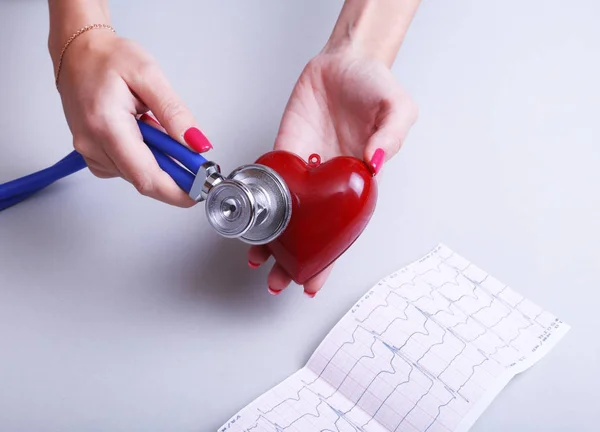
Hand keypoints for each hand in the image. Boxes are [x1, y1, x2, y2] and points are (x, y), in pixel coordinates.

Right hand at [56, 31, 211, 206]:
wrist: (78, 52)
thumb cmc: (108, 58)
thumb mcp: (150, 76)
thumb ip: (175, 113)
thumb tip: (196, 143)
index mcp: (106, 125)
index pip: (146, 176)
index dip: (175, 192)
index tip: (197, 193)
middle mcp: (92, 143)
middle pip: (143, 179)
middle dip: (172, 174)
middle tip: (192, 157)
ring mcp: (88, 150)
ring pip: (135, 175)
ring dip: (156, 161)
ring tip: (154, 126)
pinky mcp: (91, 152)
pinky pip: (124, 168)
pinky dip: (142, 157)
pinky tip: (142, 133)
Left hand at [247, 49, 417, 295]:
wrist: (345, 60)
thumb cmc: (375, 85)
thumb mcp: (397, 108)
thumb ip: (390, 135)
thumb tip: (374, 161)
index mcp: (358, 182)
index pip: (342, 230)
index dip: (329, 258)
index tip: (314, 283)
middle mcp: (330, 182)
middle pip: (310, 230)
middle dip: (294, 258)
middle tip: (278, 281)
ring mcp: (306, 169)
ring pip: (286, 212)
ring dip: (272, 237)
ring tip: (258, 259)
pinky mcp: (285, 151)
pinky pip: (270, 179)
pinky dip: (259, 199)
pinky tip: (249, 217)